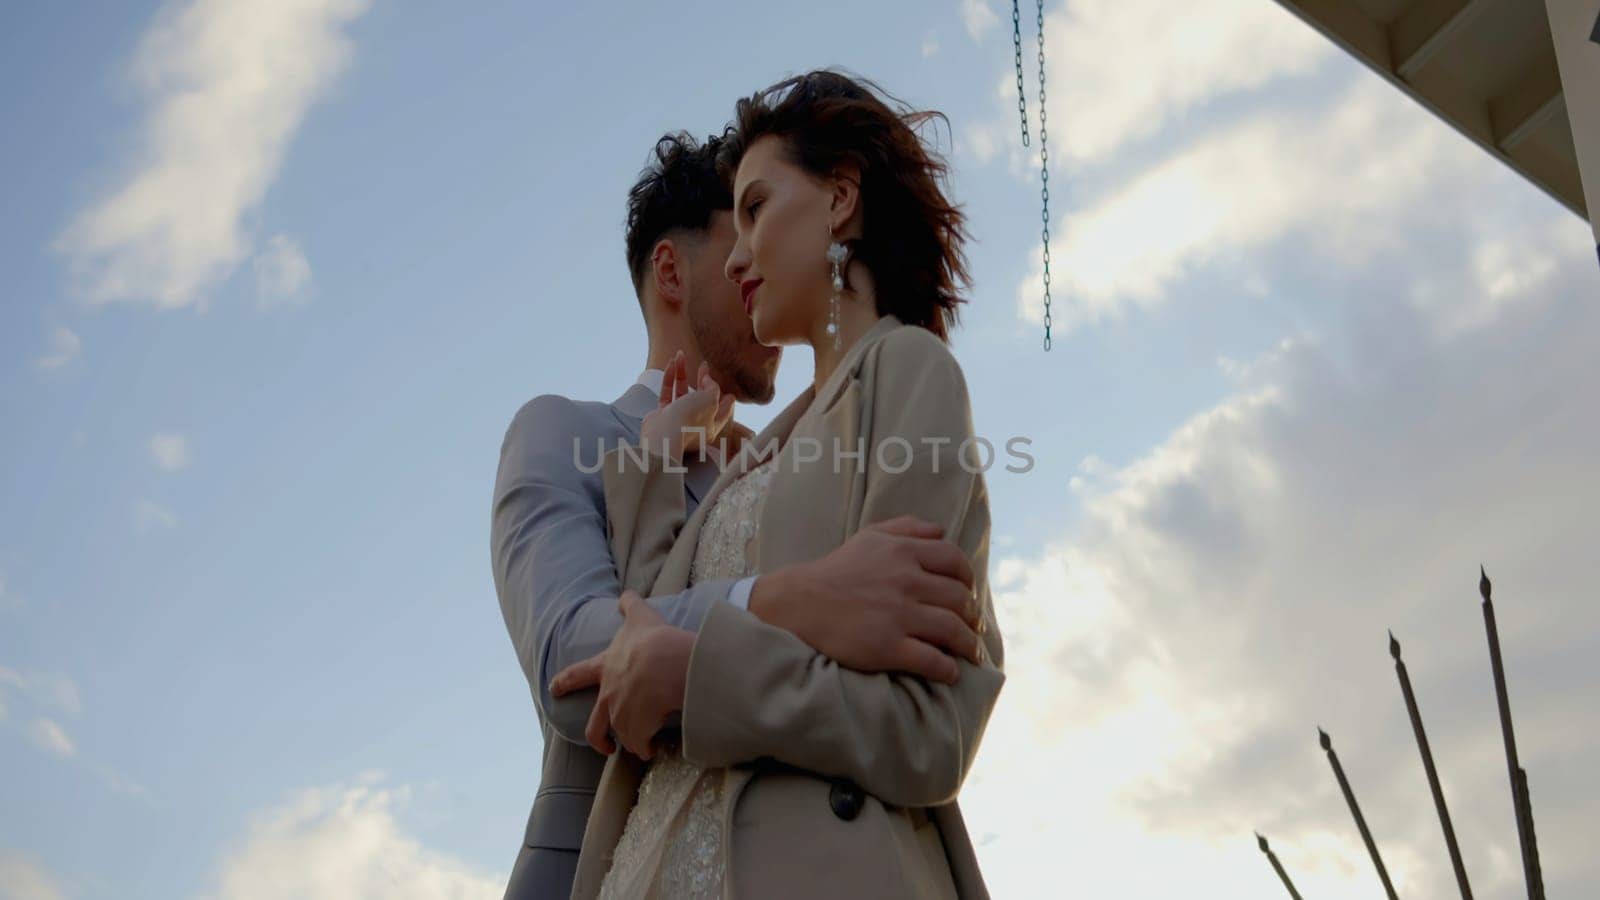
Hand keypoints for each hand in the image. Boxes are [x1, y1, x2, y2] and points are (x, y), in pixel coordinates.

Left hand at [549, 590, 694, 759]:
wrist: (667, 662)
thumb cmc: (653, 639)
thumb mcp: (641, 617)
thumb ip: (631, 606)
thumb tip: (625, 594)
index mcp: (606, 668)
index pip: (578, 675)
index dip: (564, 682)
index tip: (553, 690)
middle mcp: (609, 696)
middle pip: (594, 725)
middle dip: (598, 739)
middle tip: (605, 746)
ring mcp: (621, 716)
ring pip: (622, 737)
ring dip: (632, 743)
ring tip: (644, 746)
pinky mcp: (637, 731)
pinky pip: (641, 745)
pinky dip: (646, 748)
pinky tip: (655, 748)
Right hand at [639, 350, 735, 462]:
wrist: (663, 434)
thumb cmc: (690, 420)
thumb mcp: (710, 400)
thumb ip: (712, 387)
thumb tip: (707, 378)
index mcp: (712, 426)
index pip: (723, 411)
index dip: (727, 398)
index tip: (727, 388)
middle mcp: (696, 423)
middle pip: (702, 398)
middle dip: (703, 380)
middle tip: (703, 365)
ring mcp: (678, 419)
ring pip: (682, 392)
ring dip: (681, 372)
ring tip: (680, 354)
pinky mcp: (662, 415)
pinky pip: (667, 393)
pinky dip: (669, 378)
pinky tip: (671, 363)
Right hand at [749, 515, 984, 683]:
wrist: (799, 604)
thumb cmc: (836, 571)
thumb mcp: (870, 537)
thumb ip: (907, 528)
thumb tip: (942, 530)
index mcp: (904, 552)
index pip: (955, 562)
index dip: (969, 580)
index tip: (968, 595)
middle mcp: (906, 581)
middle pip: (960, 599)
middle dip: (972, 616)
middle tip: (972, 627)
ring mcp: (898, 615)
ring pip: (952, 630)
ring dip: (968, 645)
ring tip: (970, 654)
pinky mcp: (886, 647)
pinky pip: (931, 661)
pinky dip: (947, 669)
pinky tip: (949, 673)